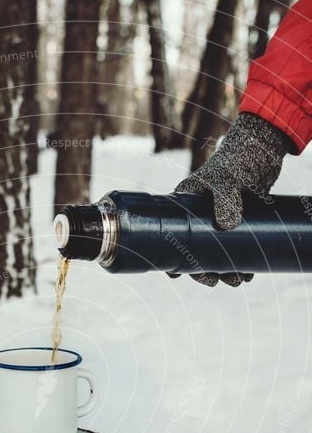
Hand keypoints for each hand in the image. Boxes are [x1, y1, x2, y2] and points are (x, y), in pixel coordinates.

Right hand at [171, 113, 290, 286]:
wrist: (261, 150)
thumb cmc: (236, 160)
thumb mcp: (226, 179)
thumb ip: (225, 199)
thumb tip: (227, 226)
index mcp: (184, 206)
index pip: (172, 238)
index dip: (174, 260)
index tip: (179, 276)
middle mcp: (197, 217)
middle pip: (196, 252)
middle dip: (207, 271)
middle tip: (220, 282)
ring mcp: (217, 221)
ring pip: (217, 253)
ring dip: (227, 270)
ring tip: (240, 279)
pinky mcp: (236, 223)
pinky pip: (235, 248)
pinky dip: (241, 261)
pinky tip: (248, 273)